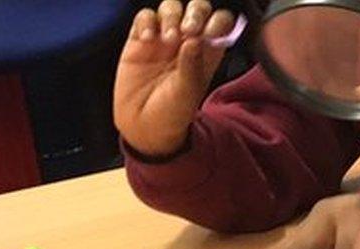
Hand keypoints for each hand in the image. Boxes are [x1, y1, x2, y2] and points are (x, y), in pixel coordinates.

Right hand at [114, 0, 235, 155]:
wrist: (143, 126)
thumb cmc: (172, 113)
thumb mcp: (187, 92)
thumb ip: (192, 65)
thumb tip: (197, 38)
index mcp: (207, 52)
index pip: (220, 23)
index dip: (217, 21)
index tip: (209, 33)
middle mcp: (187, 41)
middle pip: (197, 8)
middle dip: (195, 12)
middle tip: (188, 30)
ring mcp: (163, 38)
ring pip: (171, 8)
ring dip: (171, 15)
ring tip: (167, 38)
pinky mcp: (139, 39)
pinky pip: (145, 17)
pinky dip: (146, 22)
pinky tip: (147, 40)